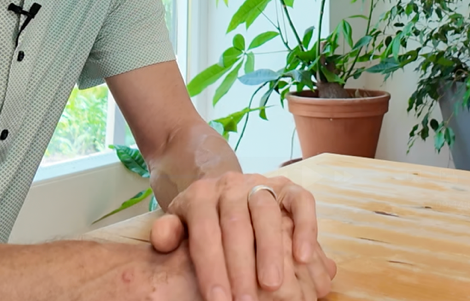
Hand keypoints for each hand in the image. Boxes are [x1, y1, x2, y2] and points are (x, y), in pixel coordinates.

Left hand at [149, 172, 335, 300]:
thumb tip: (164, 240)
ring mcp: (261, 183)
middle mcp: (231, 185)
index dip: (211, 269)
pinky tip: (304, 257)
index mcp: (201, 195)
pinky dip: (305, 228)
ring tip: (272, 287)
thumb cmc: (200, 219)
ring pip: (267, 213)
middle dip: (241, 267)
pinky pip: (301, 202)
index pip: (205, 233)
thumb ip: (169, 231)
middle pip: (236, 225)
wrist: (222, 188)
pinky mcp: (288, 187)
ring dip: (271, 251)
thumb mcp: (178, 222)